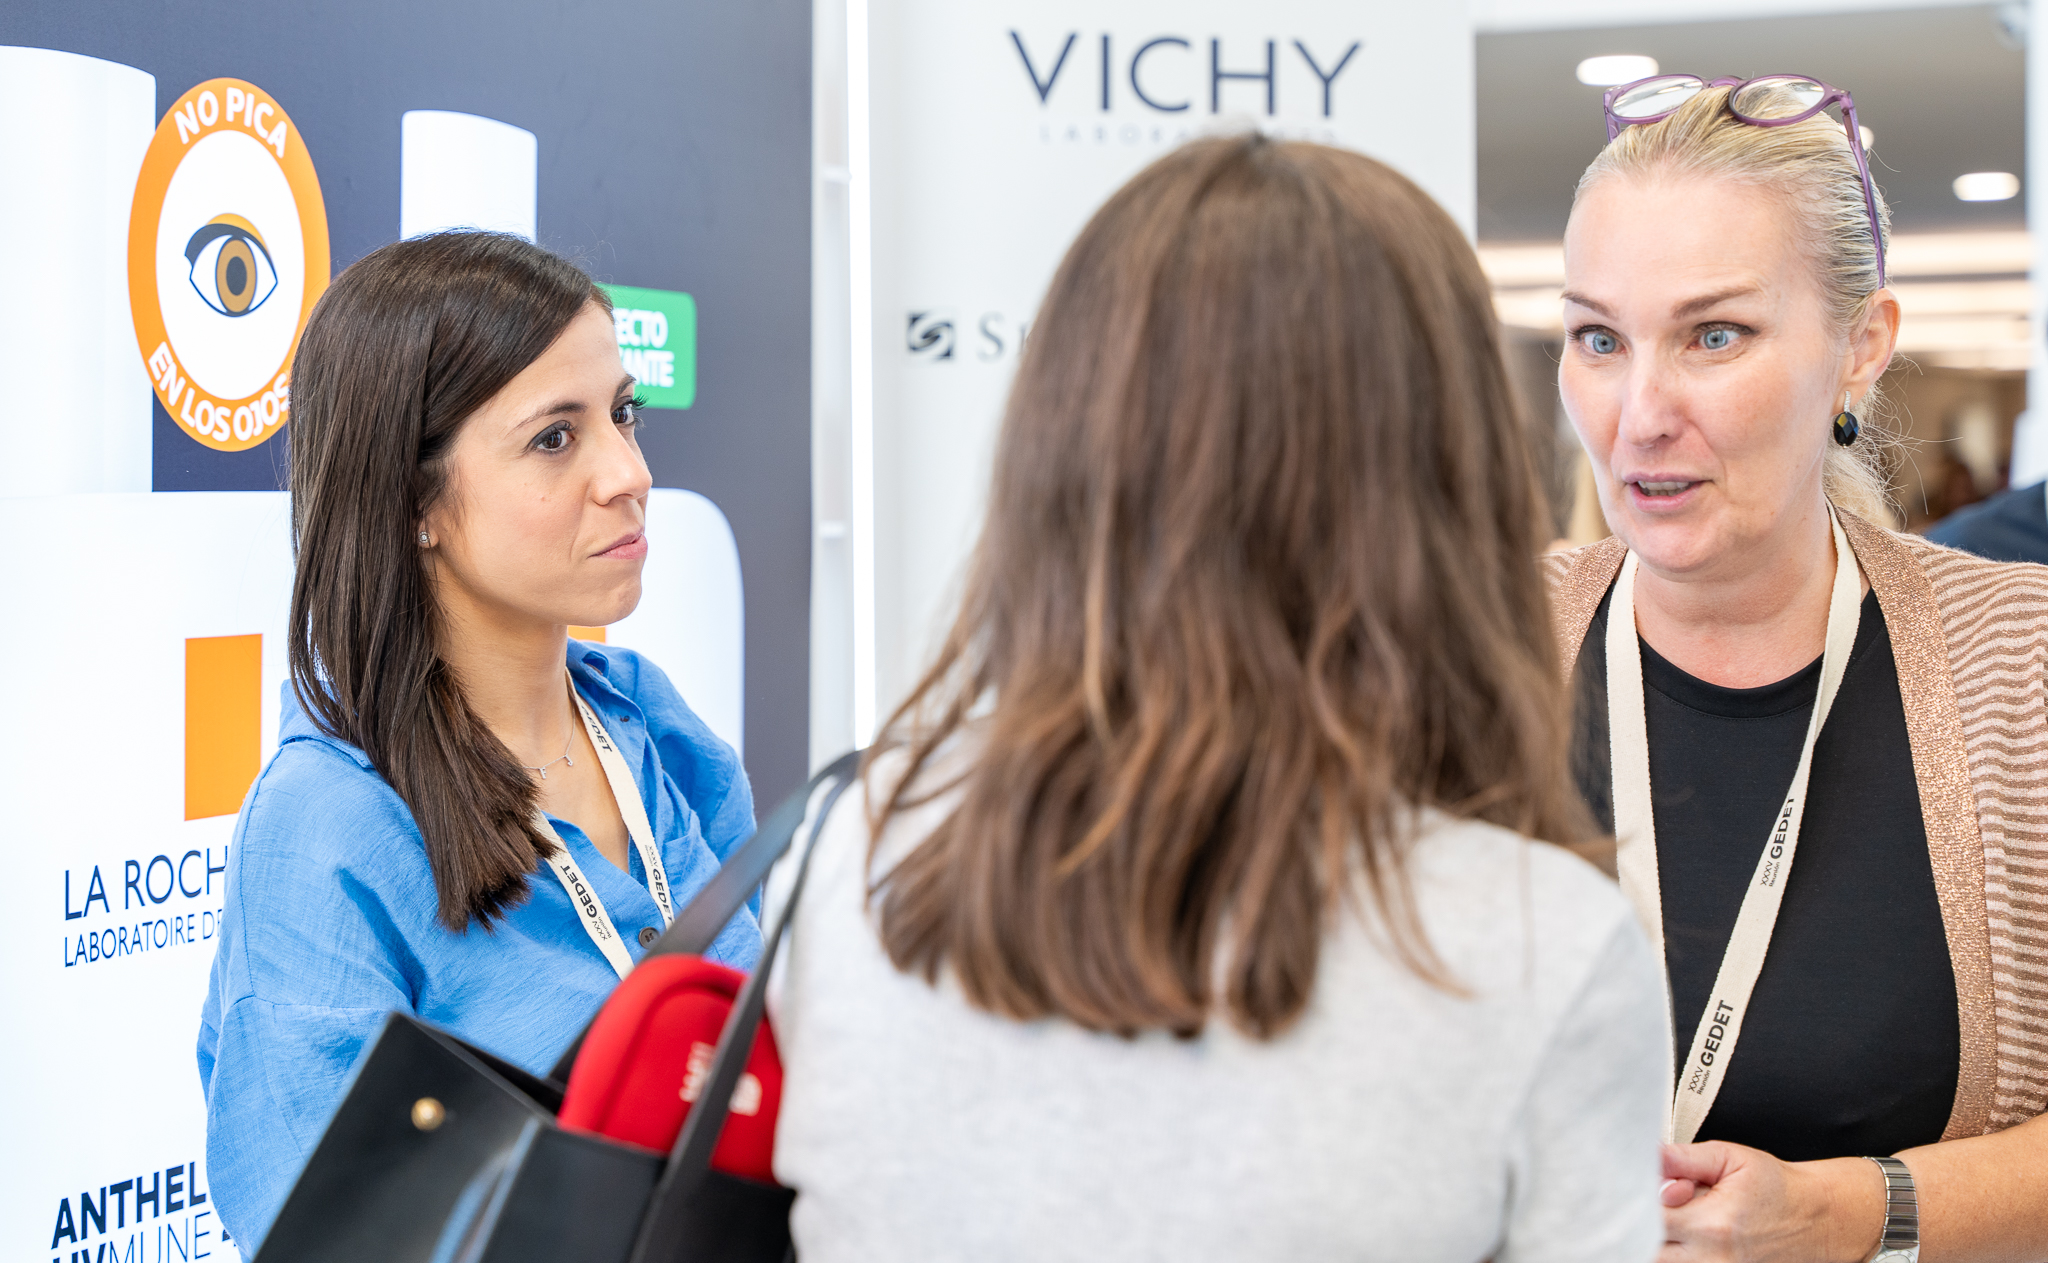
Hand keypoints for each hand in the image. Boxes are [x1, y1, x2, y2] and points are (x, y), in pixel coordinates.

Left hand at [1659, 1142, 1883, 1262]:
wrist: (1816, 1218)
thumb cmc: (1774, 1186)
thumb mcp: (1730, 1158)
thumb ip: (1684, 1159)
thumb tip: (1648, 1154)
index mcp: (1713, 1224)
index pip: (1648, 1219)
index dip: (1641, 1200)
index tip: (1655, 1188)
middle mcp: (1712, 1259)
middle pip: (1649, 1248)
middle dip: (1645, 1223)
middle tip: (1665, 1205)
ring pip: (1663, 1260)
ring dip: (1659, 1241)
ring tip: (1679, 1220)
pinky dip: (1676, 1253)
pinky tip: (1685, 1236)